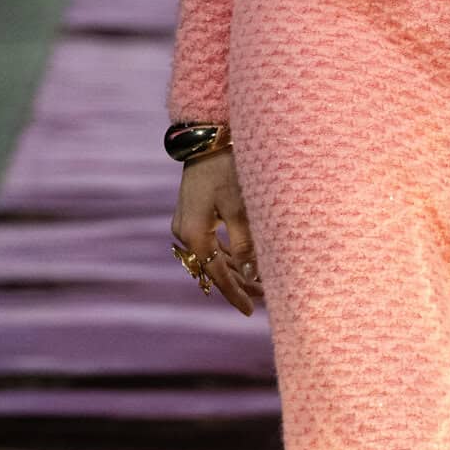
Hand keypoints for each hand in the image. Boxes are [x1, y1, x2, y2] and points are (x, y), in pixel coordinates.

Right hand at [170, 149, 261, 314]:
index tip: (250, 311)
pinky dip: (228, 254)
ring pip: (212, 256)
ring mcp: (186, 223)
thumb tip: (253, 274)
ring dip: (235, 269)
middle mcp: (185, 232)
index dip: (234, 293)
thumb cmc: (226, 168)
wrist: (206, 138)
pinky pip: (210, 243)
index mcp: (194, 233)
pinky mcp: (192, 214)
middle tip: (265, 298)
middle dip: (239, 283)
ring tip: (260, 284)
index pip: (216, 273)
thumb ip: (246, 243)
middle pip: (213, 267)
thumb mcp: (240, 207)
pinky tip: (246, 263)